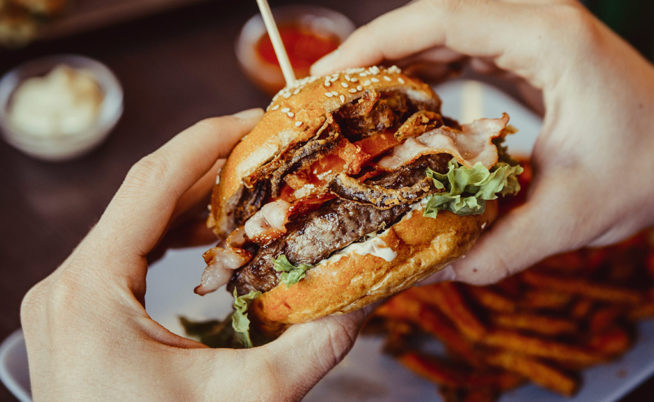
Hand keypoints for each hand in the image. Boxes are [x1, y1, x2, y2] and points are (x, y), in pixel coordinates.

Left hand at [20, 110, 364, 400]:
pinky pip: (127, 253)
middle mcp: (65, 285)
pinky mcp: (79, 316)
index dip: (209, 141)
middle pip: (143, 196)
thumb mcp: (248, 399)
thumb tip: (369, 296)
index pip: (152, 183)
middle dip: (211, 168)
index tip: (257, 119)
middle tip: (270, 151)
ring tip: (252, 186)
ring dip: (193, 200)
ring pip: (134, 222)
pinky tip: (214, 234)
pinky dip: (174, 234)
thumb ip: (315, 345)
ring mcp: (66, 301)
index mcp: (90, 290)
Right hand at [313, 0, 653, 284]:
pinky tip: (402, 102)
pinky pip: (468, 48)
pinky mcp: (536, 52)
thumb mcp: (564, 218)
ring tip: (353, 100)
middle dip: (377, 52)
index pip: (443, 20)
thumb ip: (488, 248)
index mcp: (550, 39)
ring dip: (399, 60)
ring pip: (449, 31)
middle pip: (438, 18)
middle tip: (327, 93)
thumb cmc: (646, 176)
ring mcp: (539, 32)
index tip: (330, 75)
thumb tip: (420, 273)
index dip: (378, 43)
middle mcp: (542, 21)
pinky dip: (429, 70)